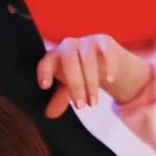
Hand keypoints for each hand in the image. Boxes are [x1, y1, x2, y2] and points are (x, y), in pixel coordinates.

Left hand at [37, 35, 151, 117]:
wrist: (100, 58)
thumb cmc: (77, 73)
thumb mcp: (67, 87)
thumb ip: (59, 99)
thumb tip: (50, 114)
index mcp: (55, 57)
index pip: (46, 62)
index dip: (45, 72)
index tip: (45, 86)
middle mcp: (68, 46)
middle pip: (69, 61)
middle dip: (75, 85)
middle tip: (80, 107)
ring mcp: (86, 42)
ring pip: (88, 58)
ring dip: (91, 82)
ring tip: (93, 103)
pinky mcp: (104, 41)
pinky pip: (106, 51)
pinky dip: (109, 66)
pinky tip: (110, 80)